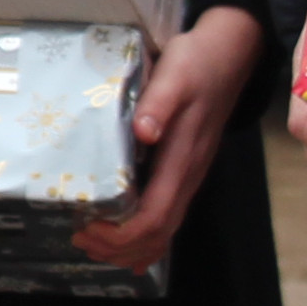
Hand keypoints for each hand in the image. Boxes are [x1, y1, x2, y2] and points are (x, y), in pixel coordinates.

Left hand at [78, 8, 264, 270]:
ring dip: (129, 246)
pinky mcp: (183, 172)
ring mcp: (188, 177)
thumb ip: (158, 104)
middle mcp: (188, 176)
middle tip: (79, 239)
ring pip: (164, 230)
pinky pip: (167, 216)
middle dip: (118, 247)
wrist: (227, 57)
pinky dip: (145, 238)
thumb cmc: (196, 64)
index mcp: (182, 159)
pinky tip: (126, 248)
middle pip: (158, 233)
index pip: (155, 216)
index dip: (122, 233)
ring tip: (92, 245)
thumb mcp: (175, 75)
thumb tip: (144, 132)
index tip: (88, 228)